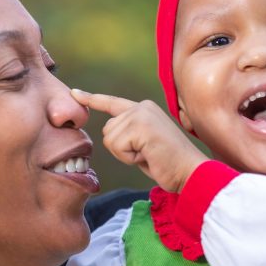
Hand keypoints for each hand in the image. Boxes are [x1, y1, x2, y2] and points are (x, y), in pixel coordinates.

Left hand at [71, 89, 207, 192]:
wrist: (191, 172)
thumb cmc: (168, 165)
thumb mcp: (143, 145)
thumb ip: (128, 135)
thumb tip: (109, 134)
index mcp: (144, 109)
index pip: (112, 103)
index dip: (92, 99)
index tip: (74, 93)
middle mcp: (142, 107)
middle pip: (107, 130)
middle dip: (121, 149)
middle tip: (146, 154)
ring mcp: (141, 114)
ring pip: (110, 139)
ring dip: (126, 155)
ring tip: (149, 155)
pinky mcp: (141, 126)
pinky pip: (117, 147)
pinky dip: (130, 158)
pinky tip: (148, 156)